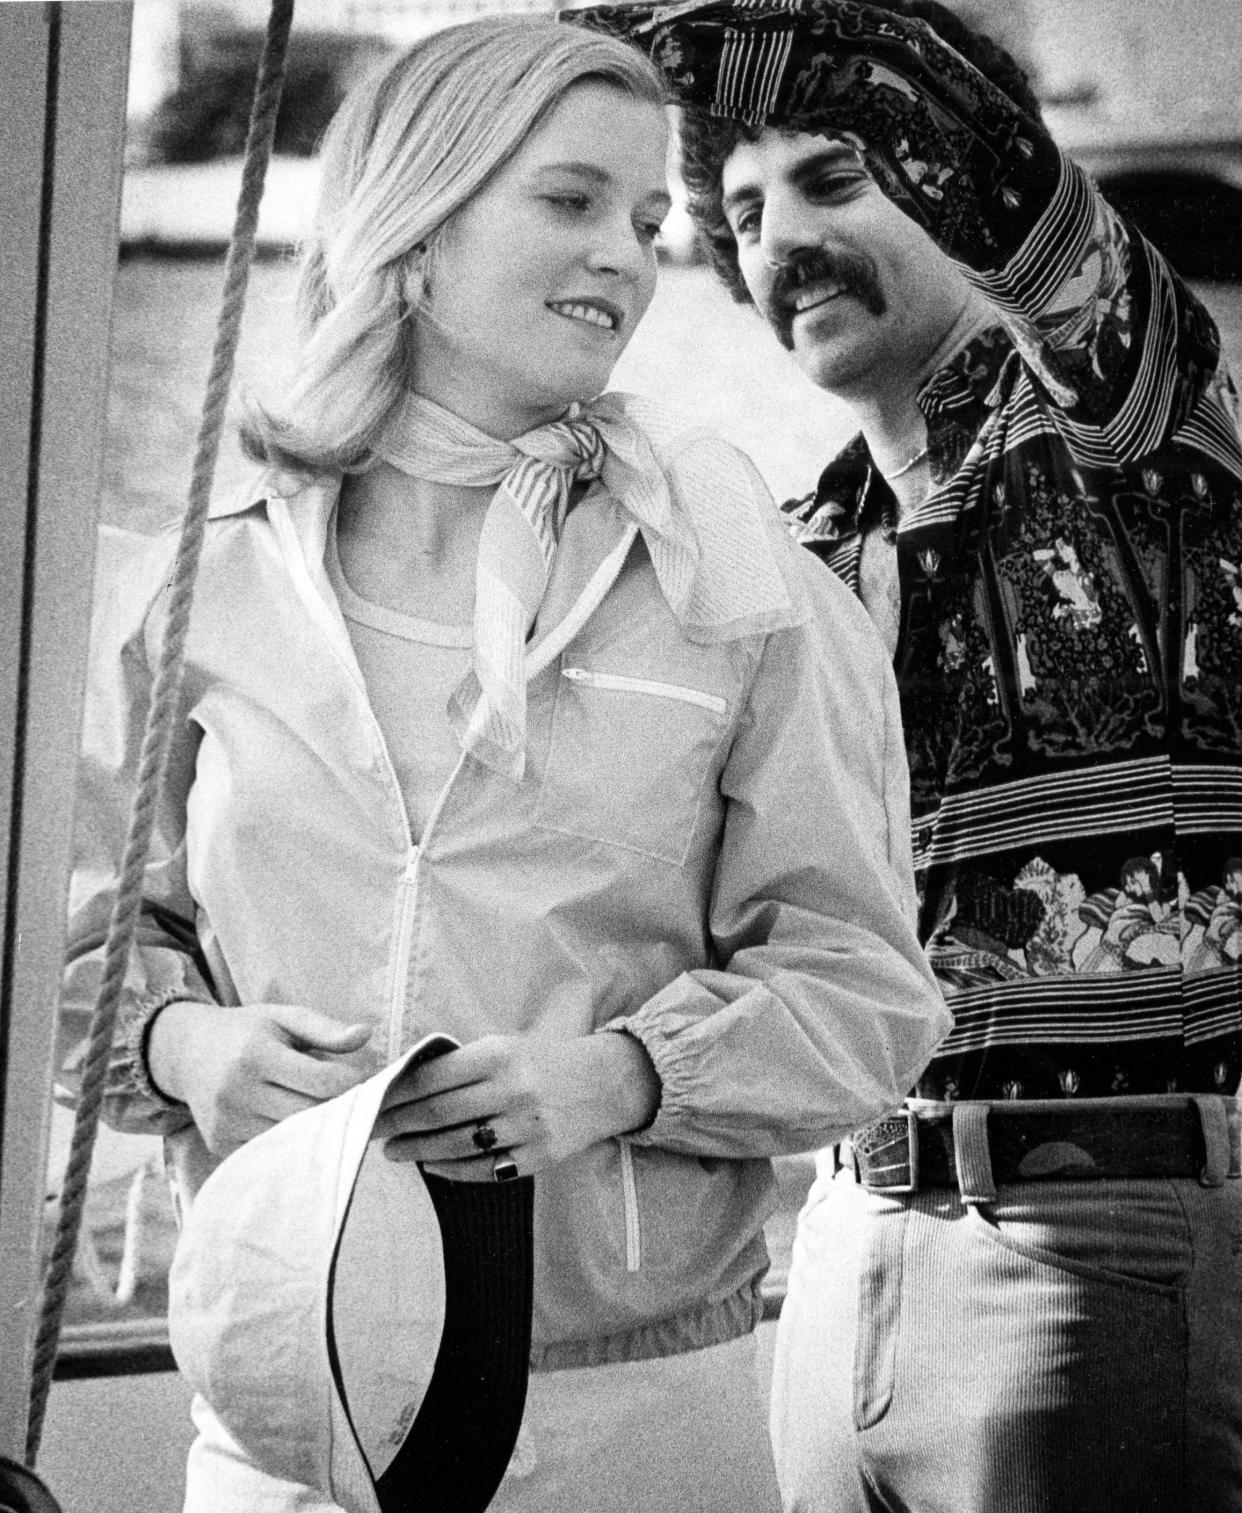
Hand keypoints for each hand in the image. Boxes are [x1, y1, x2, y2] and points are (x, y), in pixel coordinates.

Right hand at [147, 1000, 371, 1156]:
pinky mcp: (221, 1145)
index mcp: (255, 1054)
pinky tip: (302, 1129)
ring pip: (292, 1138)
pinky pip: (270, 1153)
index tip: (359, 1077)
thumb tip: (366, 1035)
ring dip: (317, 1130)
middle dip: (338, 1108)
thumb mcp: (285, 1017)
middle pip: (308, 1113)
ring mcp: (226, 1122)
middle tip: (354, 1100)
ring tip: (330, 1113)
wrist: (186, 1052)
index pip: (320, 1080)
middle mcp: (236, 1091)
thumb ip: (326, 1029)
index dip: (350, 1081)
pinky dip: (291, 1144)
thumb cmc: (247, 1032)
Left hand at [375, 1031, 659, 1181]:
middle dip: (396, 1124)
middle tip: (368, 1131)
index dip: (397, 1093)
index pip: (434, 1077)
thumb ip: (462, 1063)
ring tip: (393, 1152)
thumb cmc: (543, 1061)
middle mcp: (513, 1089)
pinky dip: (452, 1170)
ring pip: (458, 1144)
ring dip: (418, 1151)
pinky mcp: (539, 1157)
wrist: (605, 1083)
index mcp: (500, 1054)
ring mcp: (527, 1126)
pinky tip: (432, 1167)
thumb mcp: (507, 1046)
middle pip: (438, 1112)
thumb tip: (405, 1085)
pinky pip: (485, 1170)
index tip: (371, 1101)